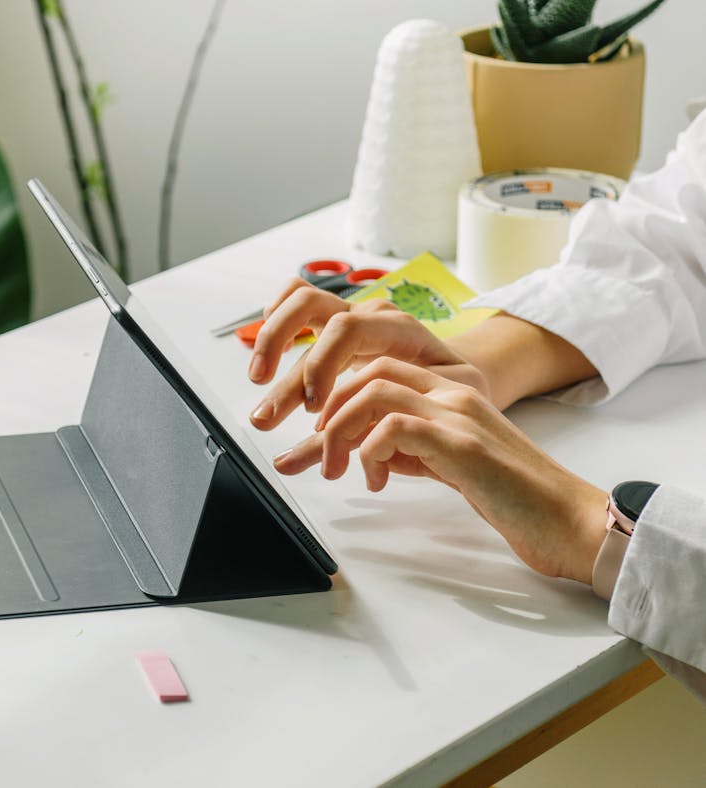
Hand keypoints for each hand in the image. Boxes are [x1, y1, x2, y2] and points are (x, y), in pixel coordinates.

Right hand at [248, 278, 489, 429]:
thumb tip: (353, 457)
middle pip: (310, 306)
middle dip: (278, 348)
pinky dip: (276, 321)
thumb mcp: (425, 415)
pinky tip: (265, 356)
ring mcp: (349, 315)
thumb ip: (375, 434)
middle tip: (266, 403)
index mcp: (398, 328)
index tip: (313, 409)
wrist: (460, 377)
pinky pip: (296, 302)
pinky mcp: (334, 326)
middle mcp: (369, 315)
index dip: (320, 366)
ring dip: (269, 340)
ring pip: (298, 302)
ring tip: (257, 384)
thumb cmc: (448, 396)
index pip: (345, 330)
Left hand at [274, 358, 606, 583]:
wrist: (572, 523)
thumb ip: (412, 450)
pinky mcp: (463, 445)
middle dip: (328, 408)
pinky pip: (395, 426)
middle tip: (318, 453)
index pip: (380, 366)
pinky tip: (376, 479)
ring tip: (336, 469)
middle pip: (369, 368)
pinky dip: (370, 449)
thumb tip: (364, 453)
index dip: (339, 394)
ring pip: (374, 389)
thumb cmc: (518, 500)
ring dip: (340, 429)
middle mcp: (454, 392)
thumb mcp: (452, 466)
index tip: (320, 433)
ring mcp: (459, 414)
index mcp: (452, 392)